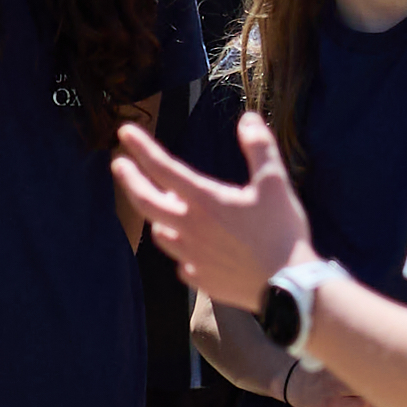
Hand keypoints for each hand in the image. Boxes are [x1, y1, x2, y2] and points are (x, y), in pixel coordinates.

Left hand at [116, 115, 312, 312]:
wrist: (288, 288)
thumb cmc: (282, 232)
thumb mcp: (275, 182)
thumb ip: (259, 147)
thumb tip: (248, 119)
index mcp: (203, 201)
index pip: (162, 168)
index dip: (141, 147)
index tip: (124, 131)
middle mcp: (189, 228)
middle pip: (145, 201)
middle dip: (129, 179)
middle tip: (118, 164)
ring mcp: (190, 256)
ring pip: (161, 232)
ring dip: (159, 215)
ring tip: (166, 205)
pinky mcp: (199, 278)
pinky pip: (180, 260)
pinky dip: (182, 247)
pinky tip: (192, 244)